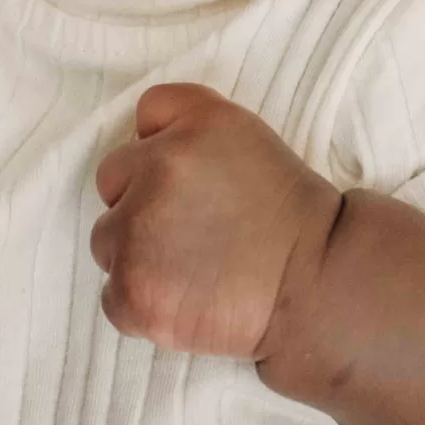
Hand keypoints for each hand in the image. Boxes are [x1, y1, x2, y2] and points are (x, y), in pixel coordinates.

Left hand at [91, 83, 339, 356]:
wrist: (318, 287)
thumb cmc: (289, 220)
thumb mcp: (248, 139)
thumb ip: (189, 124)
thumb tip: (140, 139)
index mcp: (193, 124)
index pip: (143, 121)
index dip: (163, 153)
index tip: (193, 185)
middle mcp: (158, 168)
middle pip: (112, 183)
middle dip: (142, 203)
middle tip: (194, 234)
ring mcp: (137, 233)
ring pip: (107, 241)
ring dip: (138, 255)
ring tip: (193, 271)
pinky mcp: (131, 291)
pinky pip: (111, 296)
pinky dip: (142, 303)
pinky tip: (186, 301)